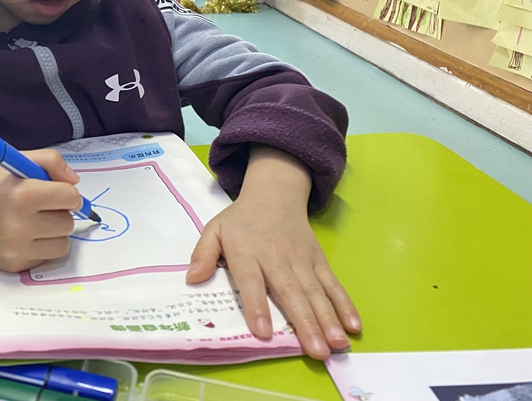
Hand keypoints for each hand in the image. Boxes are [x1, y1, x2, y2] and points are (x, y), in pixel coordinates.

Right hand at [0, 149, 82, 271]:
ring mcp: (16, 249)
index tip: (56, 191)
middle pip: (67, 223)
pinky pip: (47, 257)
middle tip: (41, 206)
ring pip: (62, 244)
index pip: (70, 198)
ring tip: (35, 221)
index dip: (66, 192)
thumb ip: (51, 161)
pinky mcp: (14, 265)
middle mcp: (19, 225)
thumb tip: (74, 182)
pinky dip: (42, 246)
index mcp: (22, 195)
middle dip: (60, 212)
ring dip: (54, 232)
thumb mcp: (18, 160)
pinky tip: (24, 236)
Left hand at [186, 146, 361, 359]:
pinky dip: (345, 304)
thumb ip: (203, 254)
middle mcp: (277, 258)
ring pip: (316, 292)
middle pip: (291, 292)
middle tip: (315, 351)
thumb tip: (192, 279)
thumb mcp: (214, 229)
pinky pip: (333, 284)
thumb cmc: (241, 220)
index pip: (251, 281)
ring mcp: (302, 260)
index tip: (263, 333)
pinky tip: (354, 325)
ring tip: (336, 344)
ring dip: (328, 319)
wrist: (275, 194)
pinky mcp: (319, 260)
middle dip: (305, 323)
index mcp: (247, 252)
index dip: (257, 306)